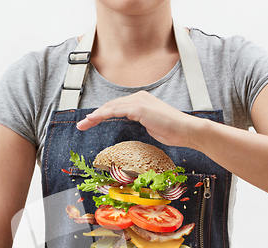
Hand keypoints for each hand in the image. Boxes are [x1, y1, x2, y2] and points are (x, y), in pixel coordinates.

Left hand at [76, 91, 199, 147]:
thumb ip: (141, 121)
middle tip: (81, 125)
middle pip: (110, 105)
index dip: (102, 114)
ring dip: (95, 116)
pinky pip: (117, 110)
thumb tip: (134, 122)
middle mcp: (139, 97)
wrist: (186, 131)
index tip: (90, 123)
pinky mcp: (140, 107)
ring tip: (83, 125)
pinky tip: (94, 119)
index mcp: (141, 101)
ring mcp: (139, 101)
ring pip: (111, 107)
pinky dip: (104, 114)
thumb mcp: (152, 125)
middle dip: (94, 115)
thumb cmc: (172, 131)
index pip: (116, 107)